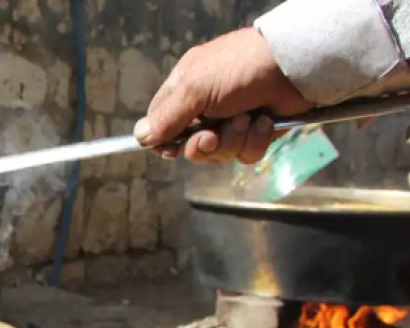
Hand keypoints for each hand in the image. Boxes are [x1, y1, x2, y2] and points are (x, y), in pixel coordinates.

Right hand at [134, 27, 313, 163]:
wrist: (295, 67)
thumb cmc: (240, 68)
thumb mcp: (195, 89)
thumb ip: (166, 117)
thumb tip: (140, 138)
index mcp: (187, 90)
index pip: (161, 122)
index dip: (164, 140)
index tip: (171, 149)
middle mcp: (207, 107)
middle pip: (191, 146)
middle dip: (204, 145)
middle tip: (214, 135)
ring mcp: (233, 121)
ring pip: (220, 154)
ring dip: (234, 140)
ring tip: (248, 118)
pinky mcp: (257, 132)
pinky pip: (246, 154)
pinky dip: (256, 141)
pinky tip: (265, 121)